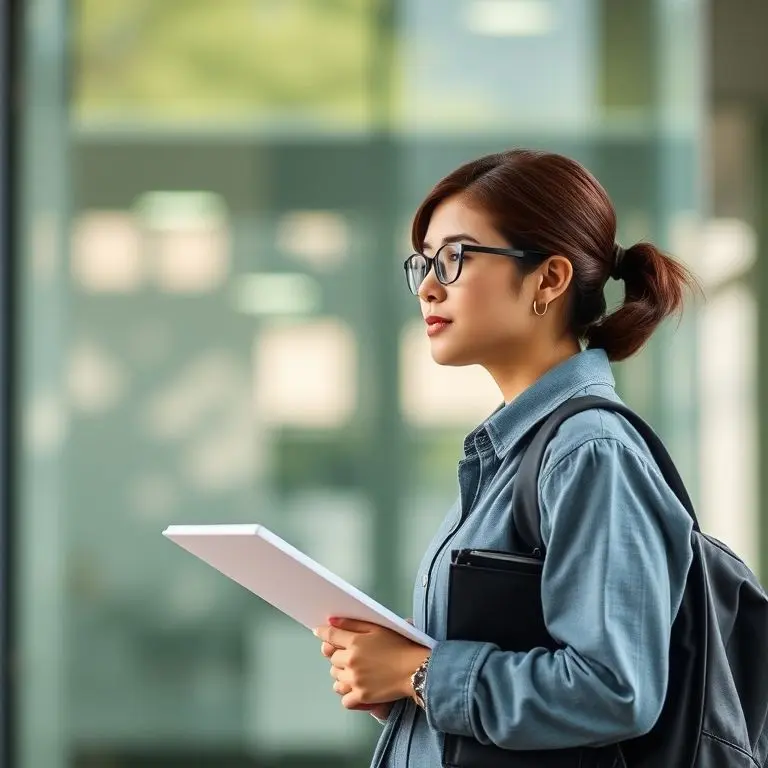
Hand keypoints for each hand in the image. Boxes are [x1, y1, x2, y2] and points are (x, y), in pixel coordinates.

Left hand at [315, 617, 429, 710]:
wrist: (416, 669)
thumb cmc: (400, 646)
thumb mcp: (378, 628)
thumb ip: (353, 623)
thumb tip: (331, 620)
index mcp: (355, 642)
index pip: (330, 636)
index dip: (322, 633)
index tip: (319, 632)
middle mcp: (351, 661)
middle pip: (332, 659)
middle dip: (339, 655)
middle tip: (350, 654)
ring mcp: (355, 681)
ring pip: (336, 677)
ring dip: (342, 673)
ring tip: (354, 671)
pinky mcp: (362, 697)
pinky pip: (344, 699)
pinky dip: (348, 694)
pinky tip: (356, 688)